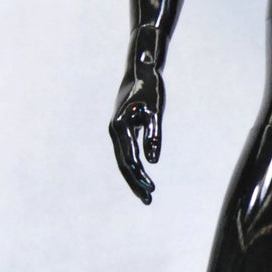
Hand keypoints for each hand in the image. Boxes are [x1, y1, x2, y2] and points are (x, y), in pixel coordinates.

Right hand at [109, 58, 164, 203]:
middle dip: (135, 183)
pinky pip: (127, 154)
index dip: (139, 175)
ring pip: (124, 161)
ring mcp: (118, 132)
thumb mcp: (156, 111)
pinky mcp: (124, 131)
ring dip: (135, 178)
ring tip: (148, 196)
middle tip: (148, 200)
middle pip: (124, 164)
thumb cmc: (150, 89)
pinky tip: (143, 178)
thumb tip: (153, 161)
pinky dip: (135, 167)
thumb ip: (154, 135)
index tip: (151, 189)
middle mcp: (115, 132)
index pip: (129, 158)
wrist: (140, 71)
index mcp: (120, 127)